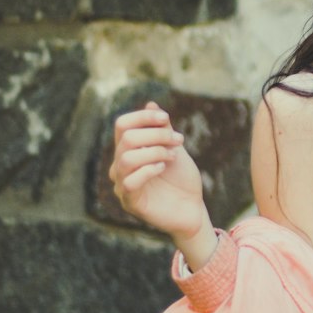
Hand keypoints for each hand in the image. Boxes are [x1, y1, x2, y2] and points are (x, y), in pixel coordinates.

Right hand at [109, 102, 208, 245]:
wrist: (193, 209)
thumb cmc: (181, 179)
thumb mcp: (174, 148)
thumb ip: (162, 129)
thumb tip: (151, 103)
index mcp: (128, 150)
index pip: (122, 125)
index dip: (142, 116)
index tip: (166, 118)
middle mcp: (120, 166)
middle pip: (127, 138)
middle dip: (156, 134)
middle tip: (178, 140)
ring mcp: (122, 185)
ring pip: (127, 157)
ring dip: (155, 151)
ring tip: (172, 155)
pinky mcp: (130, 203)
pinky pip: (130, 182)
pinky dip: (149, 170)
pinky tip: (163, 168)